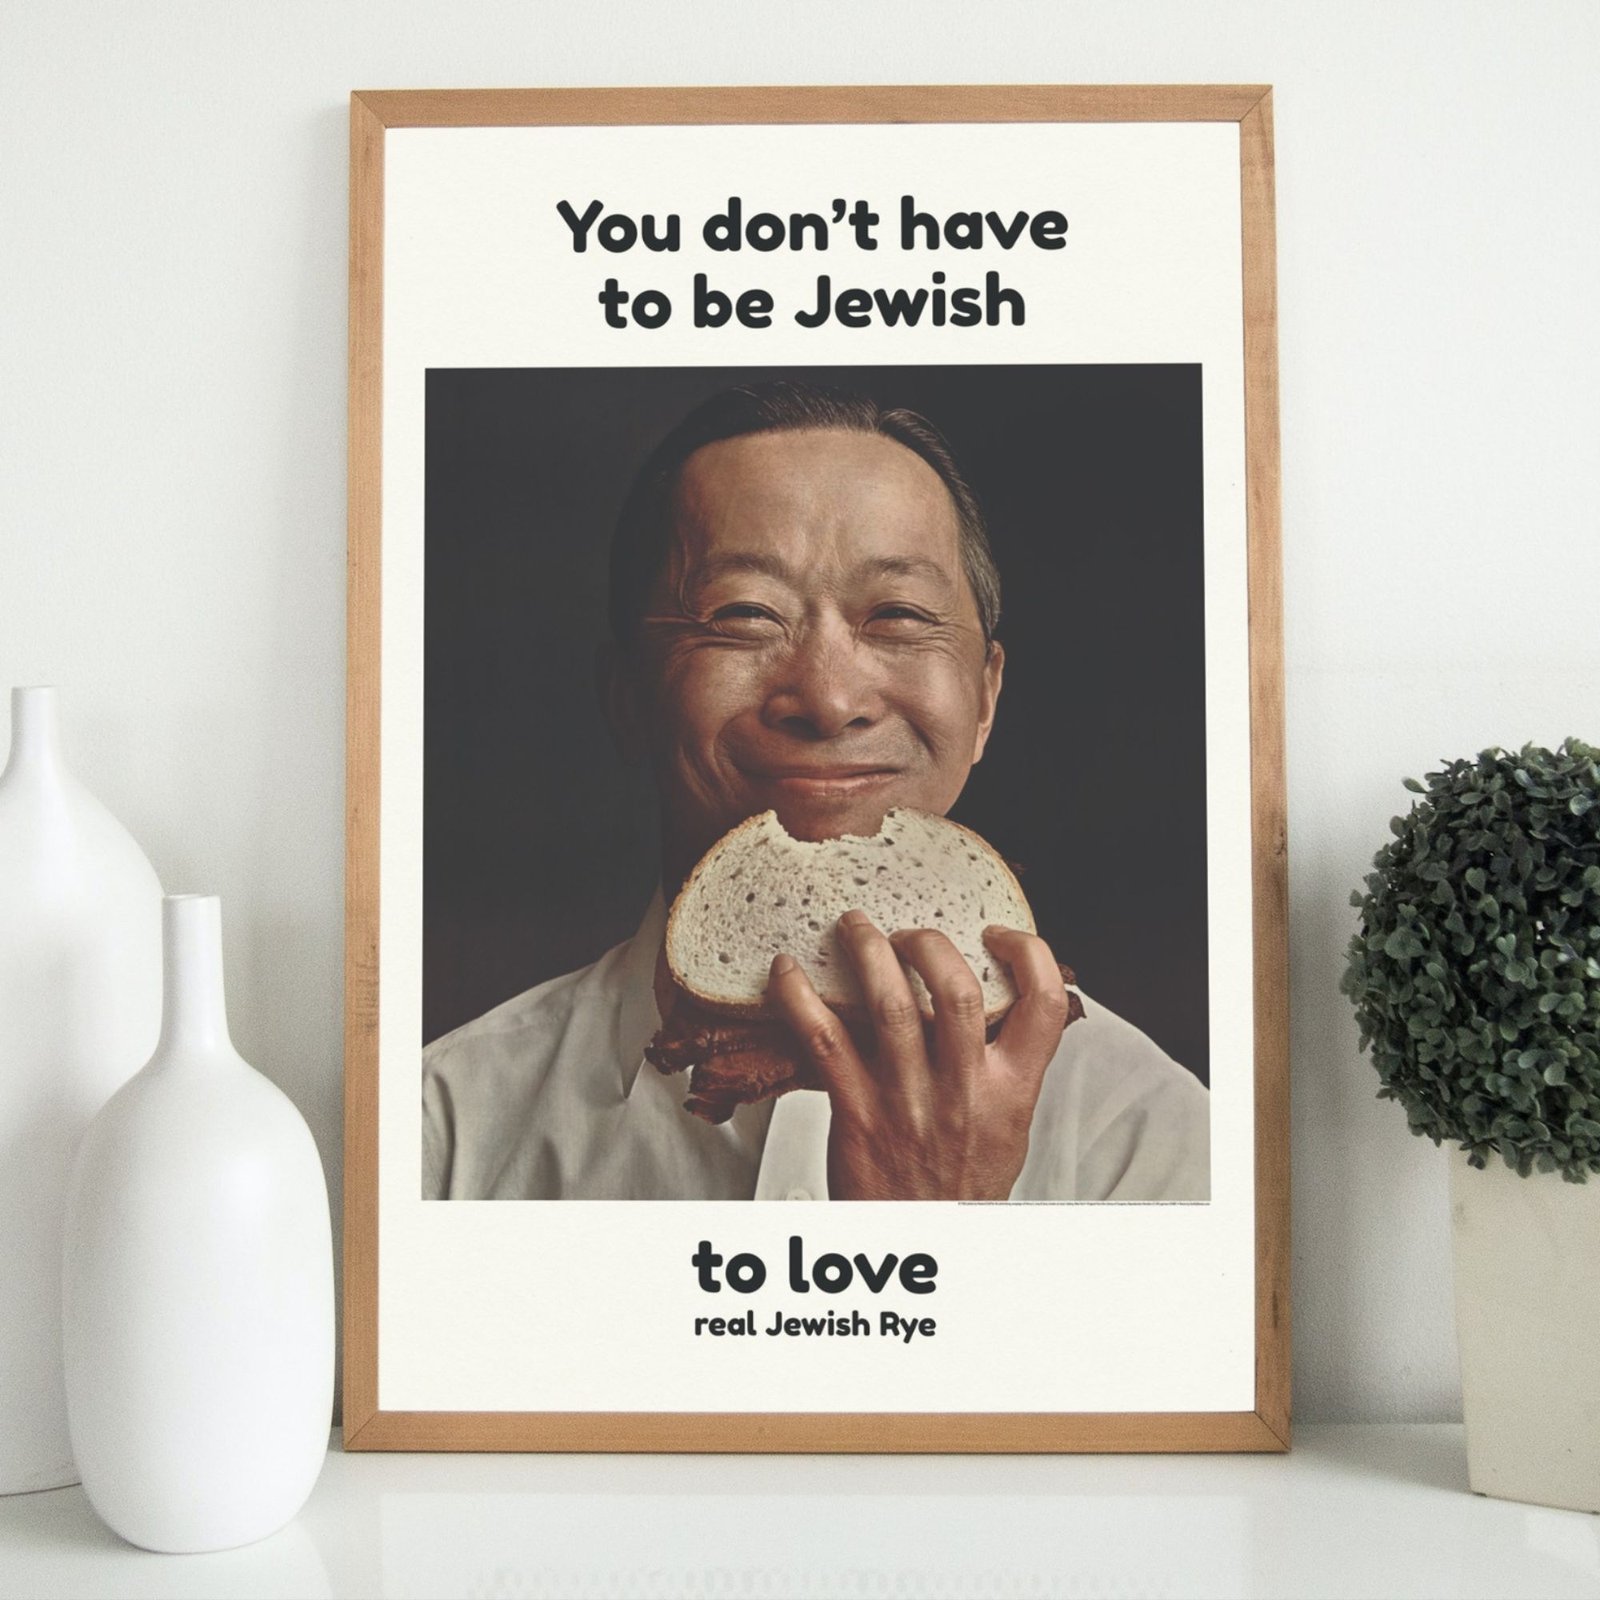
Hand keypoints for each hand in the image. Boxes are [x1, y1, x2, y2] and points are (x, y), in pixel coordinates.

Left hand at [765, 910, 1072, 1199]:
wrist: (921, 1242)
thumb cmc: (959, 1187)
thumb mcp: (1007, 1125)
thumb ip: (1004, 1067)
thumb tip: (998, 1004)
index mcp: (1010, 1091)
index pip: (1044, 1005)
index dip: (1028, 955)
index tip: (999, 936)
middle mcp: (963, 1091)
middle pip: (955, 990)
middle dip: (928, 943)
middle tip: (909, 932)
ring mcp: (908, 1100)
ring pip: (889, 1005)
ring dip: (867, 951)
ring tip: (854, 927)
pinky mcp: (856, 1113)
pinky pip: (823, 1041)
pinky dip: (799, 998)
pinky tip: (787, 973)